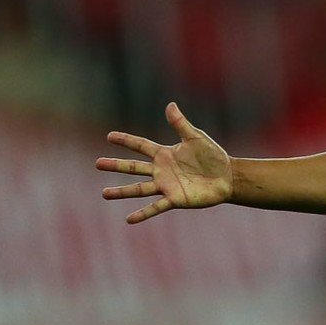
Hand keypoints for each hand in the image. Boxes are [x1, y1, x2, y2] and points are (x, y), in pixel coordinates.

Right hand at [97, 102, 232, 224]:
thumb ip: (181, 124)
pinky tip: (128, 219)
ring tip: (104, 194)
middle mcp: (161, 171)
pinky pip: (156, 207)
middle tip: (97, 164)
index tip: (109, 136)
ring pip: (139, 189)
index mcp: (165, 154)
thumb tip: (170, 105)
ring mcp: (166, 186)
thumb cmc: (213, 156)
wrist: (228, 177)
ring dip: (122, 191)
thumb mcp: (196, 137)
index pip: (141, 145)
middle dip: (116, 165)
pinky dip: (143, 213)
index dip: (126, 140)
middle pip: (133, 167)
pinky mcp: (175, 199)